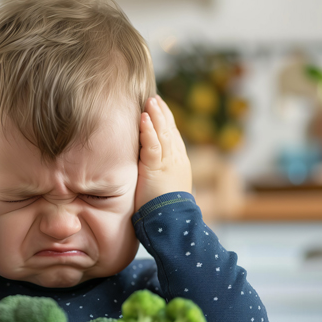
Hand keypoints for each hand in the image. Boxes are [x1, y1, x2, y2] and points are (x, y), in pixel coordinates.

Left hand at [135, 95, 192, 210]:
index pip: (172, 136)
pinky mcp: (157, 168)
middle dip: (162, 113)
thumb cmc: (164, 209)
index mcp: (178, 162)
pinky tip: (144, 118)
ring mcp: (168, 162)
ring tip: (150, 101)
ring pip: (163, 134)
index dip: (165, 120)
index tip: (158, 107)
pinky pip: (153, 146)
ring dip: (156, 116)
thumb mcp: (162, 185)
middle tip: (153, 98)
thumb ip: (156, 172)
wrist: (172, 222)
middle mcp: (176, 159)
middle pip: (170, 130)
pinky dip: (149, 131)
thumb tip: (147, 169)